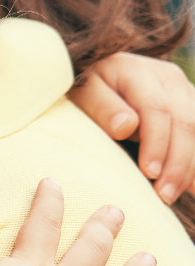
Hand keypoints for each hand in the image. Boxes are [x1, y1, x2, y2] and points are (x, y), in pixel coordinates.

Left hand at [68, 52, 194, 203]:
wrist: (94, 79)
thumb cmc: (82, 89)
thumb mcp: (82, 94)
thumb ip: (102, 107)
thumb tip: (127, 125)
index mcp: (137, 70)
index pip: (156, 109)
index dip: (157, 143)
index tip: (150, 173)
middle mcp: (167, 77)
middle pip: (185, 122)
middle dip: (178, 162)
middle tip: (164, 195)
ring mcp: (183, 90)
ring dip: (190, 166)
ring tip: (175, 195)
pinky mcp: (189, 105)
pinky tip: (192, 186)